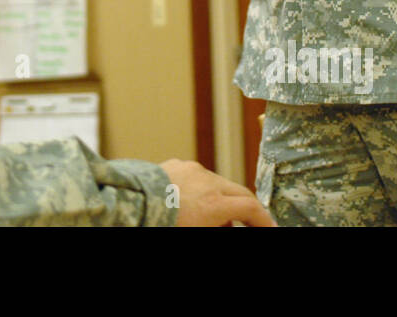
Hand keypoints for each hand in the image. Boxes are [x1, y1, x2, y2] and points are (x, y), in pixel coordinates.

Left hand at [159, 159, 275, 226]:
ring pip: (219, 183)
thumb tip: (230, 224)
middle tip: (252, 224)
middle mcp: (207, 181)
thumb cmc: (159, 224)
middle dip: (248, 209)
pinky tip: (194, 203)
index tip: (270, 228)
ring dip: (224, 199)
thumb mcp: (197, 231)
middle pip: (239, 193)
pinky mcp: (176, 164)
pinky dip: (204, 189)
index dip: (264, 220)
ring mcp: (192, 170)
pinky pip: (198, 176)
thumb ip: (220, 227)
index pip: (251, 208)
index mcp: (214, 204)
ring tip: (217, 219)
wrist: (126, 205)